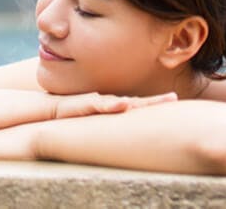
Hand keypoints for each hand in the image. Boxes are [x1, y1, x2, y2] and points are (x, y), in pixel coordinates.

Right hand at [51, 91, 175, 118]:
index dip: (155, 102)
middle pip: (137, 102)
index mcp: (114, 106)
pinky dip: (113, 104)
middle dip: (155, 101)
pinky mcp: (87, 103)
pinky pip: (102, 104)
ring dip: (140, 102)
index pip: (139, 104)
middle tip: (173, 98)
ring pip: (123, 101)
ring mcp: (99, 101)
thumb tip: (120, 127)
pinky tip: (124, 105)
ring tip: (157, 101)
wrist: (51, 109)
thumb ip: (107, 121)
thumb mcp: (94, 120)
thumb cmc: (74, 115)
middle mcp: (110, 102)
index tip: (174, 100)